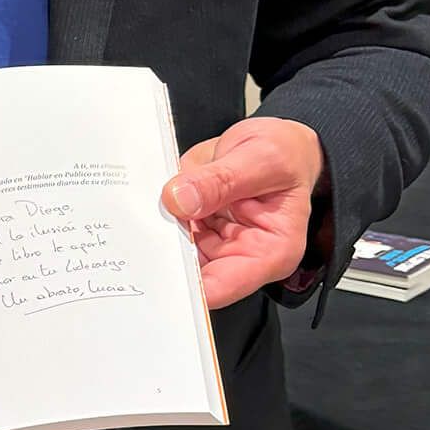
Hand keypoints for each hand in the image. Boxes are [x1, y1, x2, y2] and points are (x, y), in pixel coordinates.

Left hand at [163, 118, 325, 309]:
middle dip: (165, 255)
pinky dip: (160, 213)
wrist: (280, 141)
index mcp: (270, 252)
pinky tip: (158, 196)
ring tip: (154, 205)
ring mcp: (217, 242)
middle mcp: (243, 253)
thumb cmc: (287, 154)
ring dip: (159, 229)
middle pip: (192, 273)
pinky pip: (170, 226)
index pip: (222, 287)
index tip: (156, 274)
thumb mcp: (260, 159)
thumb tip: (180, 199)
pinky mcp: (200, 227)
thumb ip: (220, 181)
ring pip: (175, 249)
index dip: (186, 288)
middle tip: (141, 234)